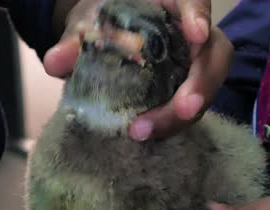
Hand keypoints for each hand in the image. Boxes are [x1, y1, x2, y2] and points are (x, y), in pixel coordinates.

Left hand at [43, 0, 232, 140]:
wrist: (102, 37)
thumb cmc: (103, 19)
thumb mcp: (87, 23)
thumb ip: (75, 39)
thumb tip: (56, 62)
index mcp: (172, 2)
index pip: (194, 1)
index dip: (199, 17)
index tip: (197, 33)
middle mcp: (192, 33)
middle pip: (214, 54)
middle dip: (201, 85)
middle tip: (185, 109)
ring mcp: (193, 64)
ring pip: (205, 88)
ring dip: (178, 115)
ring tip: (143, 131)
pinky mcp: (184, 90)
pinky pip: (187, 109)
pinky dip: (168, 124)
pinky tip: (146, 135)